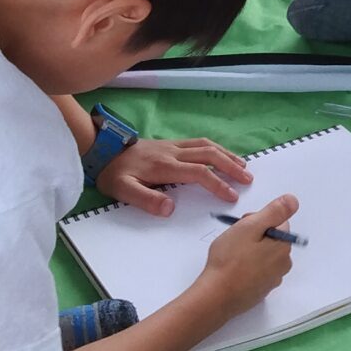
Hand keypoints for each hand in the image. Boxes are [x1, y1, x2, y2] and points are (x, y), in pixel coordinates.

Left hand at [96, 137, 252, 216]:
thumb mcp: (123, 191)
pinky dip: (216, 148)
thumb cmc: (113, 174)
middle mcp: (173, 153)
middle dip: (230, 166)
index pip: (198, 173)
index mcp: (164, 167)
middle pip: (209, 155)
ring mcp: (173, 146)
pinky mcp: (170, 143)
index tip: (231, 196)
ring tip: (243, 166)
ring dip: (226, 155)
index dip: (217, 184)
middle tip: (247, 179)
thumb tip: (171, 208)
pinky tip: (222, 155)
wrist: (102, 150)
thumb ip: (146, 200)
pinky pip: (199, 142)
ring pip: (206, 145)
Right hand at [196, 194, 299, 313]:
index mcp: (283, 247)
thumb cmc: (230, 260)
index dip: (257, 220)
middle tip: (234, 241)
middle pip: (272, 239)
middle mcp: (283, 264)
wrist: (216, 296)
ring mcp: (272, 280)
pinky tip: (233, 270)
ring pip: (263, 255)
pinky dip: (247, 267)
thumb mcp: (250, 227)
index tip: (242, 226)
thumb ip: (273, 212)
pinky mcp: (261, 291)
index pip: (277, 222)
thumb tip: (293, 201)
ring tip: (231, 256)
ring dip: (250, 251)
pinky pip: (257, 271)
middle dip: (254, 236)